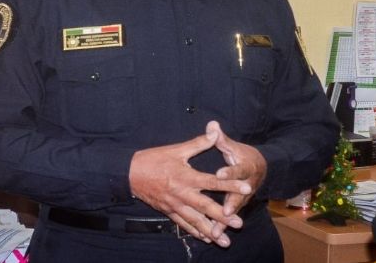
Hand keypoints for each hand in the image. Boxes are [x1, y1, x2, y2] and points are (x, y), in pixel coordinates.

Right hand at [129, 131, 248, 246]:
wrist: (129, 174)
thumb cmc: (153, 159)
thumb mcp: (176, 150)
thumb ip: (198, 143)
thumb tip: (215, 132)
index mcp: (186, 177)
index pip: (213, 181)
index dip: (230, 184)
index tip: (246, 188)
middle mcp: (182, 193)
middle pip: (206, 207)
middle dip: (223, 217)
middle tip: (239, 224)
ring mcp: (175, 205)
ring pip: (195, 221)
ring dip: (211, 231)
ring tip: (224, 242)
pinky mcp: (168, 211)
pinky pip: (184, 224)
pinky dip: (195, 232)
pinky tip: (206, 238)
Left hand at [207, 120, 266, 240]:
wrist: (261, 168)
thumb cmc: (243, 155)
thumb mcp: (235, 146)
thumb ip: (222, 139)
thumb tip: (211, 124)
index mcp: (245, 167)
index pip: (237, 170)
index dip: (229, 172)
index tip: (219, 174)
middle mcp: (247, 184)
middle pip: (239, 195)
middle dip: (232, 204)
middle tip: (225, 213)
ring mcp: (244, 197)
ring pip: (235, 210)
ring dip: (226, 221)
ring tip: (216, 232)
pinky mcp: (239, 205)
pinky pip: (230, 217)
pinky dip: (222, 226)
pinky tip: (213, 236)